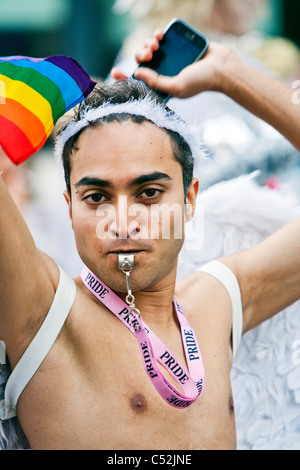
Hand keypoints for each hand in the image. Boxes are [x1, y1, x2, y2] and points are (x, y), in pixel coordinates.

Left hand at [111, 30, 232, 98]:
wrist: (222, 66)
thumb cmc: (201, 81)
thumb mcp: (176, 87)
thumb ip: (156, 82)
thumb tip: (137, 72)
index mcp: (161, 86)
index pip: (138, 82)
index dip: (125, 78)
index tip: (114, 72)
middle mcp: (163, 72)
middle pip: (141, 62)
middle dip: (140, 55)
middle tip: (148, 54)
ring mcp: (169, 58)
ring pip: (148, 49)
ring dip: (147, 44)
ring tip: (155, 45)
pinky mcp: (176, 45)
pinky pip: (159, 38)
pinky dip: (156, 35)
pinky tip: (158, 36)